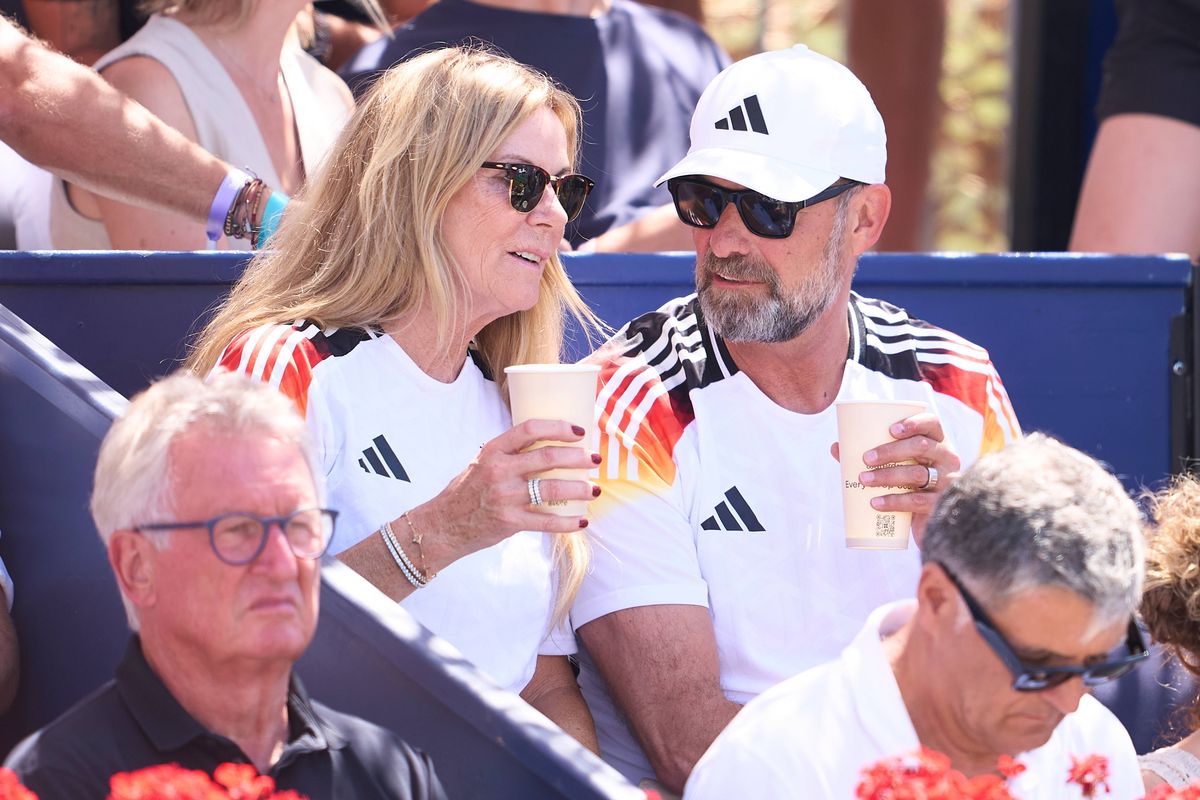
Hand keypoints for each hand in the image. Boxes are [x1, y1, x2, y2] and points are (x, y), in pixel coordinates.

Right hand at [414, 419, 600, 571]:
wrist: (443, 525)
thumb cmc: (467, 491)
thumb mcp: (482, 463)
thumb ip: (509, 454)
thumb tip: (550, 445)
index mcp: (493, 451)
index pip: (529, 429)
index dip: (558, 427)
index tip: (579, 431)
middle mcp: (499, 470)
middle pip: (548, 458)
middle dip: (578, 457)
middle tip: (594, 459)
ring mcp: (504, 497)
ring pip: (552, 488)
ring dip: (580, 488)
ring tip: (594, 489)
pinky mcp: (509, 522)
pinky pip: (546, 521)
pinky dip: (567, 523)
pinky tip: (581, 521)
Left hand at [830, 412, 959, 546]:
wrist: (932, 524)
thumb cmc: (910, 487)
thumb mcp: (897, 469)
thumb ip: (870, 458)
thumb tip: (836, 447)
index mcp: (938, 443)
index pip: (933, 424)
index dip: (914, 422)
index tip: (890, 429)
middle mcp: (948, 459)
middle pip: (922, 447)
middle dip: (891, 450)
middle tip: (866, 458)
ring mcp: (948, 482)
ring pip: (917, 474)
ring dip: (886, 475)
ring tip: (864, 479)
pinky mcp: (942, 505)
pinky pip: (917, 501)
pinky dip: (893, 501)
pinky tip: (875, 502)